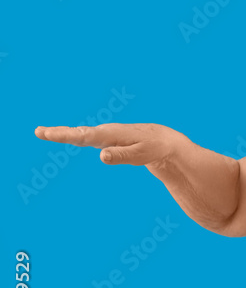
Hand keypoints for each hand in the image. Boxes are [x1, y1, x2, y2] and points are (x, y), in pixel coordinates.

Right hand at [34, 123, 181, 168]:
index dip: (66, 136)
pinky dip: (74, 136)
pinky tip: (63, 136)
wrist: (164, 141)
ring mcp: (106, 136)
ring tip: (43, 132)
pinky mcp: (108, 141)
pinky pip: (88, 138)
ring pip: (81, 134)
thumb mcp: (142, 154)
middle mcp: (107, 133)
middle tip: (38, 131)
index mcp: (112, 135)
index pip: (85, 136)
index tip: (48, 133)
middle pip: (79, 133)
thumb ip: (122, 156)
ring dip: (63, 134)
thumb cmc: (154, 148)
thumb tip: (101, 156)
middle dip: (59, 133)